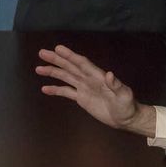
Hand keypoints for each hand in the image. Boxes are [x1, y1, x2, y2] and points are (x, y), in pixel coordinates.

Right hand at [36, 45, 152, 135]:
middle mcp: (88, 79)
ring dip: (53, 72)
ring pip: (65, 77)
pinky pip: (66, 92)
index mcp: (97, 76)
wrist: (125, 118)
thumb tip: (109, 74)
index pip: (81, 63)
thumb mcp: (124, 95)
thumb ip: (116, 85)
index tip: (58, 48)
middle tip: (42, 53)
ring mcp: (84, 88)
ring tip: (38, 68)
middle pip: (70, 67)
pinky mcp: (81, 98)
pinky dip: (56, 90)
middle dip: (56, 60)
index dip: (70, 56)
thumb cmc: (127, 105)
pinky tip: (45, 88)